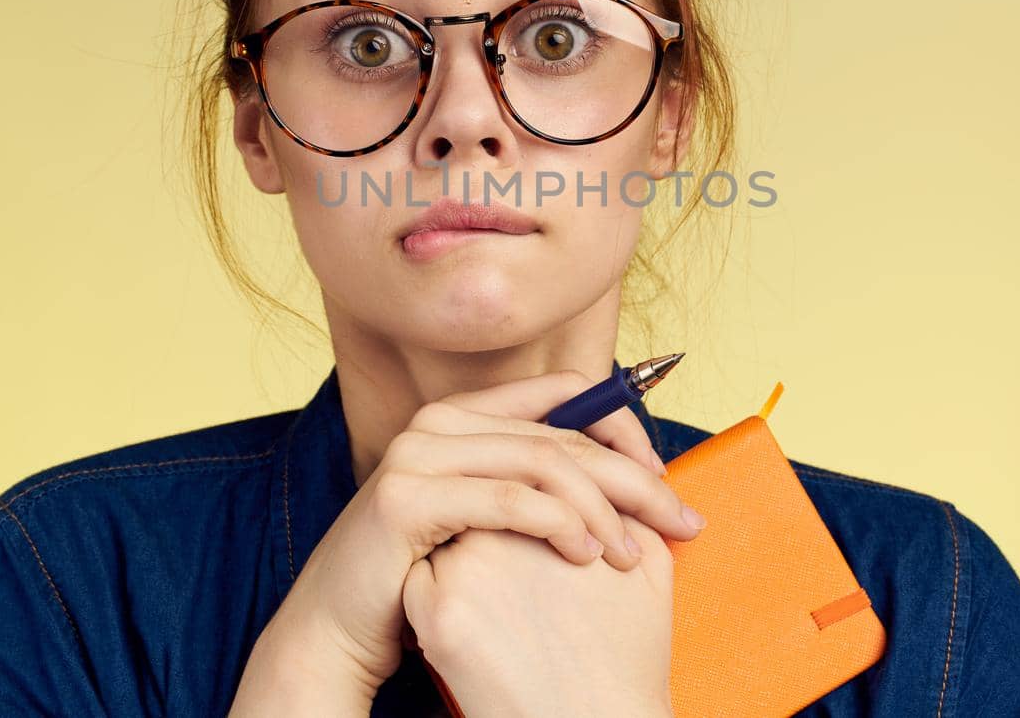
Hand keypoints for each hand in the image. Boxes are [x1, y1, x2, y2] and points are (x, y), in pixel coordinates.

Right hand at [227, 369, 703, 710]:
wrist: (340, 627)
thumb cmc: (422, 576)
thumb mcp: (485, 521)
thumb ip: (533, 485)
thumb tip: (625, 477)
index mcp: (464, 416)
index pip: (566, 391)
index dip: (624, 426)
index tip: (662, 475)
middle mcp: (439, 422)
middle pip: (563, 433)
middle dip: (632, 478)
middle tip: (679, 519)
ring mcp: (419, 454)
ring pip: (542, 463)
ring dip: (601, 508)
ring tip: (631, 552)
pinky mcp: (405, 497)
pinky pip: (506, 500)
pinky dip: (558, 524)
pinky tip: (587, 554)